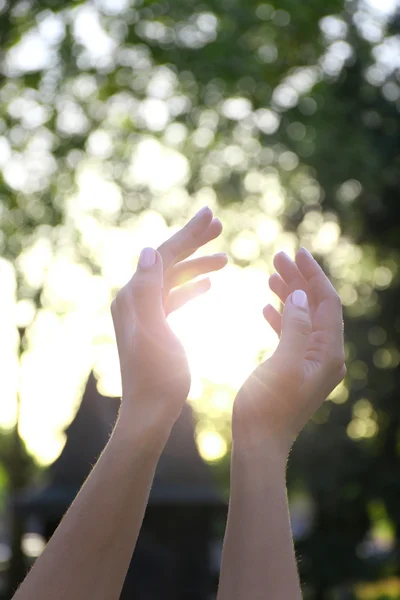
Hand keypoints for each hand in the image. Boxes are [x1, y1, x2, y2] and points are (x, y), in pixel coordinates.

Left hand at [111, 207, 226, 431]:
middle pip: (167, 261)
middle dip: (193, 242)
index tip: (212, 214)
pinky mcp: (155, 326)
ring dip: (197, 265)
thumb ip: (148, 290)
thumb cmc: (156, 375)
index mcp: (133, 296)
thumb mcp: (153, 330)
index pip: (163, 255)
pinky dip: (192, 288)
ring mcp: (144, 313)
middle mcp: (135, 299)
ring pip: (173, 278)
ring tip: (225, 257)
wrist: (151, 409)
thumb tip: (151, 250)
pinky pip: (174, 297)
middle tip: (218, 224)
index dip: (188, 234)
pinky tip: (210, 285)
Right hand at [233, 248, 345, 454]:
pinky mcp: (295, 368)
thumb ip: (296, 327)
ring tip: (271, 274)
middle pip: (316, 307)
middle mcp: (326, 356)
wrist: (259, 442)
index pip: (328, 303)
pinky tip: (267, 306)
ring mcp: (311, 362)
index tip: (297, 252)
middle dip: (299, 280)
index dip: (313, 275)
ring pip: (303, 317)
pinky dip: (282, 316)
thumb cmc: (268, 407)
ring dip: (289, 295)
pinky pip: (292, 333)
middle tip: (278, 258)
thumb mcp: (284, 364)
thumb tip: (302, 297)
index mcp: (329, 353)